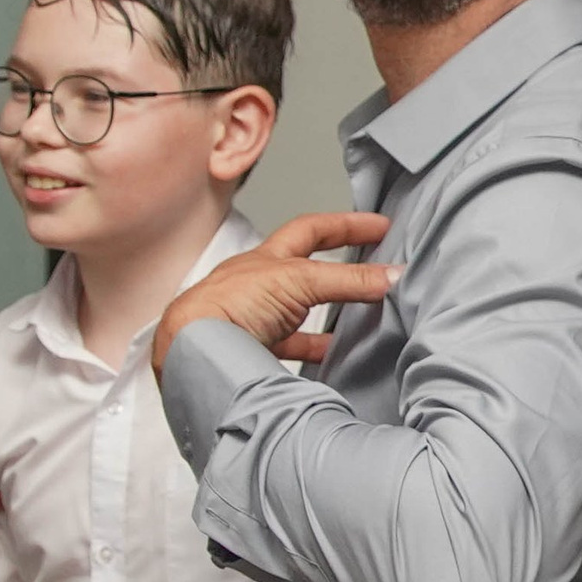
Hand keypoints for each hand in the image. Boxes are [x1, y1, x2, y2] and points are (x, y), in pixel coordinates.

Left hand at [151, 213, 397, 379]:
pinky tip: (332, 356)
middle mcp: (259, 286)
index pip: (312, 230)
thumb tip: (391, 275)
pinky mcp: (254, 353)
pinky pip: (292, 349)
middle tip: (372, 263)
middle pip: (307, 269)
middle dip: (339, 264)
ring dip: (330, 312)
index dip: (347, 225)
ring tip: (361, 315)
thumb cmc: (225, 306)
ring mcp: (255, 320)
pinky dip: (316, 350)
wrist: (191, 353)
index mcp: (266, 258)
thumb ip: (346, 281)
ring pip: (300, 311)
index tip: (379, 226)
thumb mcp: (296, 282)